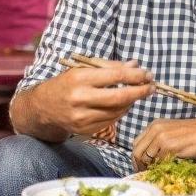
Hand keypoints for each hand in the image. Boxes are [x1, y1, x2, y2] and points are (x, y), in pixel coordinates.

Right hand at [29, 59, 154, 135]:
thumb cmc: (68, 83)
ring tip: (136, 93)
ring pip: (118, 111)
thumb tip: (136, 65)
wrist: (43, 107)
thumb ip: (111, 67)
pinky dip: (121, 111)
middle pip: (119, 97)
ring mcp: (82, 118)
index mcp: (80, 79)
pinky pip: (111, 121)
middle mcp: (80, 99)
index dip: (135, 75)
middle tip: (152, 87)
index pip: (115, 76)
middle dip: (140, 92)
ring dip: (132, 102)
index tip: (148, 74)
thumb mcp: (84, 69)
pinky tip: (122, 104)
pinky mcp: (85, 130)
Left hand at [132, 117, 195, 170]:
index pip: (136, 144)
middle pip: (137, 151)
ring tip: (156, 173)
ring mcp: (161, 137)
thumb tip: (148, 160)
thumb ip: (158, 142)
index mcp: (155, 125)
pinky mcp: (169, 146)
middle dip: (139, 165)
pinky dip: (160, 168)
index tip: (141, 167)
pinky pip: (158, 161)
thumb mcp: (171, 133)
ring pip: (145, 158)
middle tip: (145, 173)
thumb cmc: (194, 134)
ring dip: (149, 168)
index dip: (137, 158)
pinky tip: (166, 169)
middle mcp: (155, 129)